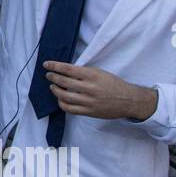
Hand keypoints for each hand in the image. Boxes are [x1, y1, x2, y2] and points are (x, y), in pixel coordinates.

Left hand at [42, 62, 157, 120]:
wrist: (128, 100)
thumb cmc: (114, 84)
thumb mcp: (100, 72)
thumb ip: (84, 72)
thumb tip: (65, 71)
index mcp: (93, 75)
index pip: (68, 69)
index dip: (55, 66)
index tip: (46, 64)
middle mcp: (90, 88)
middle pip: (64, 82)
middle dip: (53, 77)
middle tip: (48, 75)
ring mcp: (89, 101)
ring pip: (64, 96)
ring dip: (55, 90)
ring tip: (53, 86)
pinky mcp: (89, 112)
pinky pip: (70, 109)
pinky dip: (62, 103)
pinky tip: (60, 99)